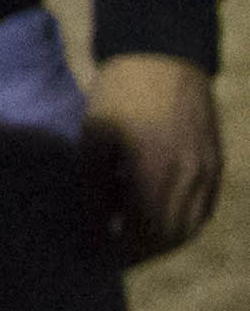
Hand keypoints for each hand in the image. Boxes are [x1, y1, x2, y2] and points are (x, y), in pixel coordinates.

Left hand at [87, 53, 222, 262]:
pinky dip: (183, 222)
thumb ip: (96, 187)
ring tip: (132, 236)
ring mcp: (209, 173)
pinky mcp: (216, 163)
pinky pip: (204, 209)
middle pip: (171, 237)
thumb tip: (97, 225)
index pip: (145, 235)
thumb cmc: (120, 94)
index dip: (122, 251)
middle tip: (114, 252)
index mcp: (158, 176)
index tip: (99, 254)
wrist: (164, 55)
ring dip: (164, 239)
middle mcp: (191, 181)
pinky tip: (159, 216)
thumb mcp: (94, 138)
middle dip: (142, 251)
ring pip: (191, 227)